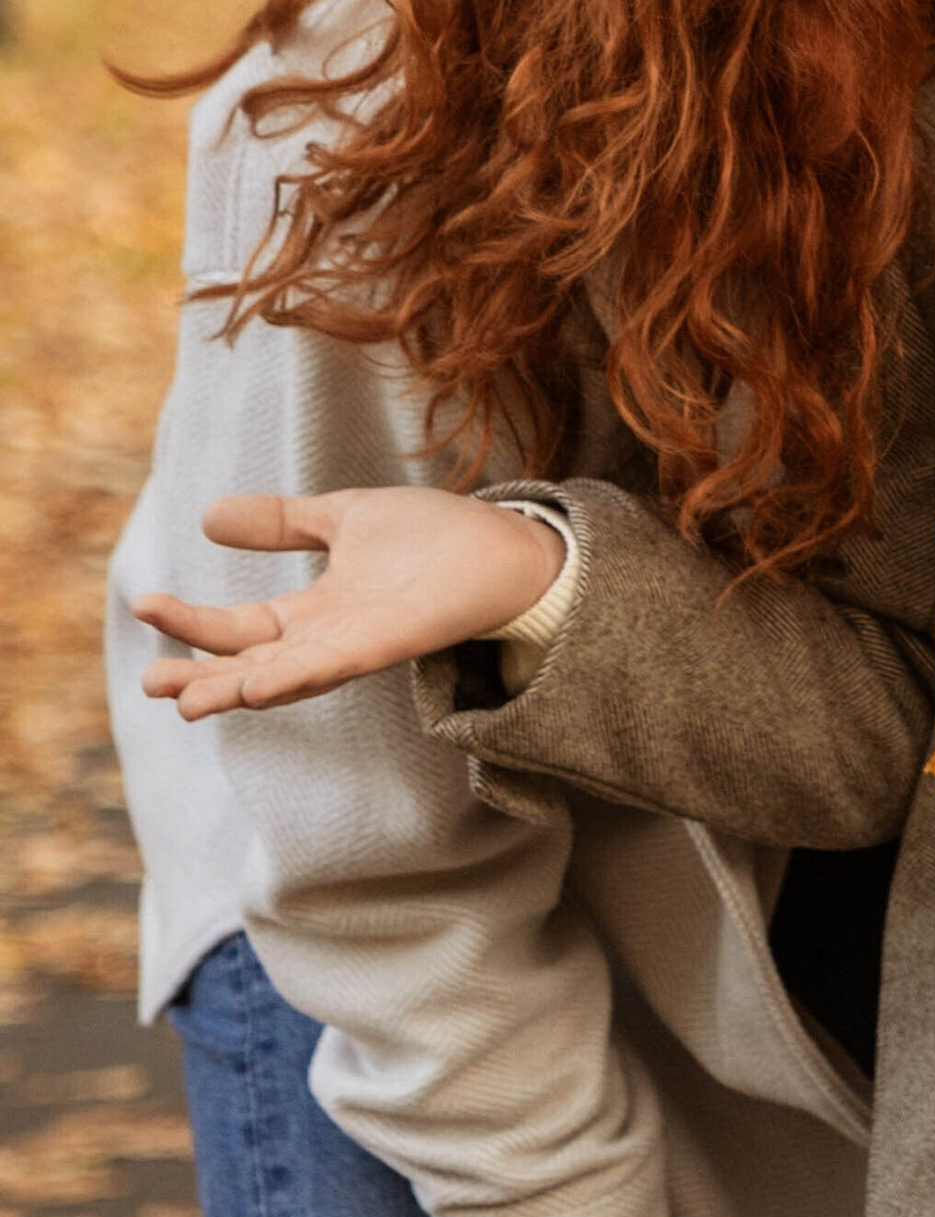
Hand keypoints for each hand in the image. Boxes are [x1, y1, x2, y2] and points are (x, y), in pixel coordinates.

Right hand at [135, 488, 565, 718]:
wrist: (506, 542)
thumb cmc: (435, 535)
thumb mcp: (344, 518)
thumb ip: (284, 523)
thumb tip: (207, 516)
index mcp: (315, 612)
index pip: (240, 630)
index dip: (193, 624)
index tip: (146, 605)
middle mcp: (329, 638)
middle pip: (251, 664)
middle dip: (200, 675)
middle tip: (150, 683)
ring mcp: (359, 645)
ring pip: (285, 677)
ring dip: (235, 688)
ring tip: (185, 700)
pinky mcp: (392, 643)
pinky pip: (336, 667)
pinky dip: (295, 677)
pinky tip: (256, 685)